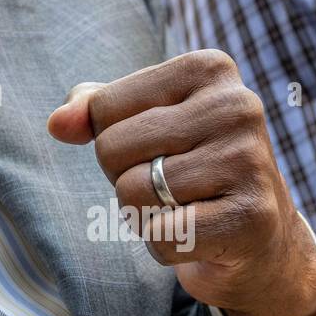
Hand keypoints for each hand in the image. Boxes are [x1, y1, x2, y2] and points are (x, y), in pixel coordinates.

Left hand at [47, 50, 315, 315]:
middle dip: (124, 177)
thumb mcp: (139, 122)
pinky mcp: (253, 218)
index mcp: (208, 68)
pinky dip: (164, 246)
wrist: (257, 238)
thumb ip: (91, 111)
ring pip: (131, 194)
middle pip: (110, 148)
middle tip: (170, 185)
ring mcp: (249, 161)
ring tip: (184, 208)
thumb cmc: (187, 167)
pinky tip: (199, 236)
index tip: (157, 148)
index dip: (112, 139)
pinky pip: (161, 237)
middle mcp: (237, 105)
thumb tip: (57, 123)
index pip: (104, 107)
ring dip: (143, 215)